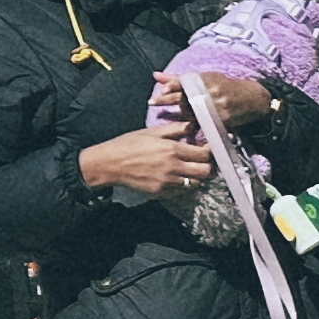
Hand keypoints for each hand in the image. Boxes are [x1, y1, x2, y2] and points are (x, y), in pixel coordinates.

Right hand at [79, 127, 212, 196]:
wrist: (109, 164)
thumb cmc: (128, 144)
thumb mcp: (150, 132)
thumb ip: (173, 129)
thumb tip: (190, 125)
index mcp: (172, 149)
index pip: (203, 154)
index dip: (209, 151)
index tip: (207, 148)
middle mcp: (172, 167)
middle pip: (205, 172)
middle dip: (207, 166)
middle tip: (202, 161)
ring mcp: (167, 182)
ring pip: (195, 183)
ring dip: (196, 176)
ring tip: (190, 169)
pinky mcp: (160, 193)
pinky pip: (181, 192)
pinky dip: (183, 185)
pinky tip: (177, 177)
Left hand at [160, 65, 273, 127]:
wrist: (252, 99)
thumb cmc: (225, 87)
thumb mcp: (205, 79)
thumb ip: (179, 79)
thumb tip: (156, 76)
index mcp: (206, 79)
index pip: (186, 80)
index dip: (174, 84)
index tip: (162, 89)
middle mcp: (211, 91)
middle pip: (186, 95)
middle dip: (168, 99)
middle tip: (153, 101)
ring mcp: (217, 105)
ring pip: (193, 111)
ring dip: (180, 115)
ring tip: (170, 120)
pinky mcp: (222, 119)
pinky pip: (204, 124)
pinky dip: (194, 127)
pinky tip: (186, 132)